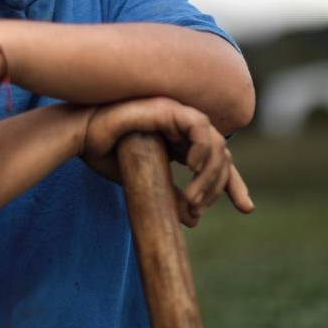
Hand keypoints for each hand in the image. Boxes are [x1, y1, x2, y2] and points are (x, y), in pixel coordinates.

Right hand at [80, 97, 253, 226]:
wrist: (81, 137)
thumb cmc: (108, 155)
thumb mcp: (146, 183)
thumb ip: (170, 196)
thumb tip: (194, 219)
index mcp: (180, 144)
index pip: (218, 163)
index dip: (233, 184)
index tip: (246, 208)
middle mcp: (184, 129)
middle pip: (223, 156)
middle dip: (221, 185)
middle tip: (198, 208)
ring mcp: (179, 117)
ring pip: (216, 144)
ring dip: (210, 174)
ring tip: (193, 198)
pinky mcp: (169, 109)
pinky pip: (200, 126)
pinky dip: (203, 147)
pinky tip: (192, 166)